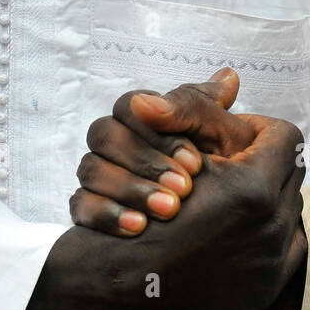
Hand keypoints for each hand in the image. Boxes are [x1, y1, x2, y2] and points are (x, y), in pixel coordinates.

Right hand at [19, 72, 306, 309]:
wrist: (120, 283)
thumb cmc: (135, 209)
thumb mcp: (166, 148)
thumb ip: (201, 111)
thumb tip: (229, 78)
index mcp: (253, 189)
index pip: (286, 138)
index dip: (259, 132)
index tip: (236, 140)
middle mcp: (272, 228)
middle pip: (291, 176)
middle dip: (265, 167)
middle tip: (235, 169)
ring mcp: (272, 262)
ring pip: (291, 212)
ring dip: (267, 201)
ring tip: (236, 199)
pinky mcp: (267, 288)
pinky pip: (287, 248)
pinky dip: (266, 235)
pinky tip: (239, 229)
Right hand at [69, 68, 262, 235]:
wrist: (217, 231)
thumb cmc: (221, 176)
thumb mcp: (226, 142)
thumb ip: (220, 112)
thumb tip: (228, 78)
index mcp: (143, 118)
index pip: (131, 106)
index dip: (161, 133)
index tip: (196, 163)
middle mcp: (115, 143)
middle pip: (105, 135)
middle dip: (147, 161)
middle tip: (185, 189)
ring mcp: (98, 175)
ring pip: (91, 169)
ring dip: (131, 188)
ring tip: (170, 210)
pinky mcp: (89, 209)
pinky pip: (81, 206)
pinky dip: (109, 215)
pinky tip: (139, 228)